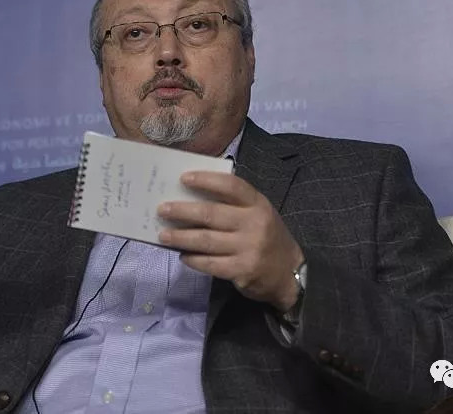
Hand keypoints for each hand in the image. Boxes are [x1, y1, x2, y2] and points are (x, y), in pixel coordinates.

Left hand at [156, 171, 303, 310]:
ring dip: (181, 237)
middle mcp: (254, 223)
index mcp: (258, 203)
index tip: (184, 178)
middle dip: (183, 211)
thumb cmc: (267, 237)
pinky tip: (182, 256)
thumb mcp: (258, 214)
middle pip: (211, 214)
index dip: (206, 180)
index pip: (231, 186)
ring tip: (163, 235)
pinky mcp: (242, 270)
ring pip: (206, 240)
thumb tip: (191, 198)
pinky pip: (210, 264)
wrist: (289, 273)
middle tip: (162, 209)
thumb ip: (233, 206)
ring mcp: (249, 248)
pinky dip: (193, 259)